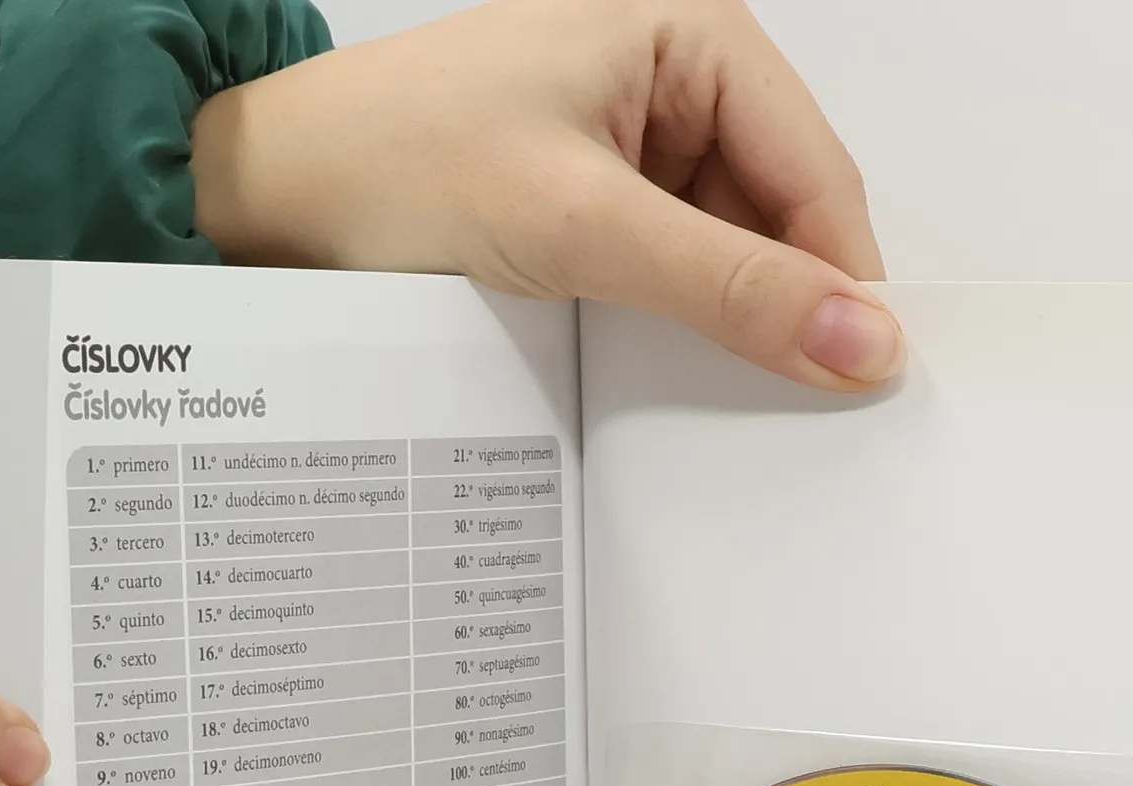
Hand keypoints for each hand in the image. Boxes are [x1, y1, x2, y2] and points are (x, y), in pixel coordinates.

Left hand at [192, 0, 900, 389]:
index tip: (857, 378)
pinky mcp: (600, 200)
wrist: (274, 200)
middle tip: (778, 401)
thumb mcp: (581, 225)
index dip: (842, 279)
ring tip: (678, 367)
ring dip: (720, 322)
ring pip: (730, 253)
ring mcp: (636, 141)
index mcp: (692, 30)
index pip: (817, 171)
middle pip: (782, 216)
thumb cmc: (393, 162)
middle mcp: (674, 76)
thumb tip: (856, 337)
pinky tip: (647, 358)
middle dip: (778, 305)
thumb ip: (728, 287)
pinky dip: (673, 324)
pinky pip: (675, 271)